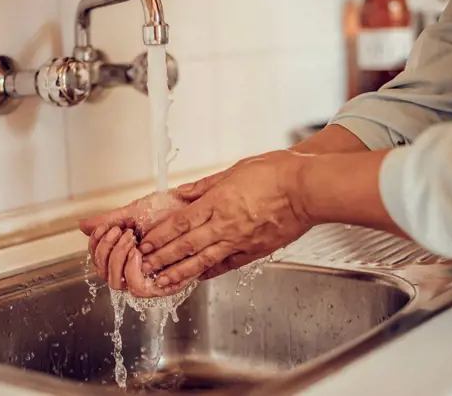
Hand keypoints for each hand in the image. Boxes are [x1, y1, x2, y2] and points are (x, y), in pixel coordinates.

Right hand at [80, 191, 187, 284]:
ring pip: (116, 283)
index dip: (96, 246)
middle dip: (105, 251)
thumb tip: (82, 226)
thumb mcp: (135, 212)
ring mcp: (147, 277)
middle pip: (102, 273)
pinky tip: (136, 252)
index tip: (106, 228)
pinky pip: (136, 288)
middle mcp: (134, 267)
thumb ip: (109, 220)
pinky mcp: (162, 285)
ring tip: (128, 238)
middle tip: (118, 232)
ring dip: (116, 258)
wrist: (195, 210)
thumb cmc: (172, 210)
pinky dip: (130, 270)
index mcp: (126, 251)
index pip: (98, 259)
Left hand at [139, 150, 313, 288]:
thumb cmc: (276, 173)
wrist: (308, 189)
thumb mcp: (234, 170)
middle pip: (186, 245)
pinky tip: (197, 277)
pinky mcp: (255, 251)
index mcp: (218, 201)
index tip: (144, 244)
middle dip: (162, 258)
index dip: (159, 236)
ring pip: (203, 261)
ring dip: (179, 272)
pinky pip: (227, 265)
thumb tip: (184, 192)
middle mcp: (225, 224)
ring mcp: (240, 240)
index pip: (180, 223)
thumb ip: (206, 185)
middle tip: (144, 268)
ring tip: (162, 282)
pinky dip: (209, 272)